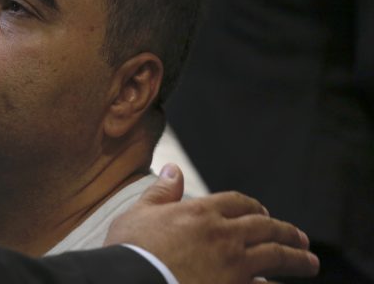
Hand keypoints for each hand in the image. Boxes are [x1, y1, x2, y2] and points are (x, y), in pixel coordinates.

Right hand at [104, 164, 318, 283]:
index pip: (237, 202)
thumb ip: (161, 192)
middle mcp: (223, 235)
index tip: (261, 212)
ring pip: (274, 256)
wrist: (134, 281)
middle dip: (285, 231)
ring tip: (309, 262)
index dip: (252, 206)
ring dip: (296, 258)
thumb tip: (172, 169)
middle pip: (265, 227)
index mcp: (201, 212)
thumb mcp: (139, 212)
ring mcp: (233, 265)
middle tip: (300, 238)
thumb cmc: (132, 249)